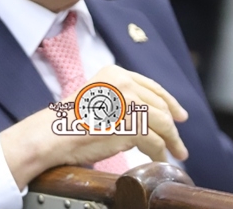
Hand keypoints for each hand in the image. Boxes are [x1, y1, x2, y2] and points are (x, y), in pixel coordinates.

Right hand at [0, 65, 188, 187]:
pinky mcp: (132, 125)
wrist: (53, 133)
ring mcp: (130, 103)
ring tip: (176, 153)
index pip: (151, 87)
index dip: (169, 102)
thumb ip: (121, 98)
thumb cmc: (70, 120)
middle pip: (159, 106)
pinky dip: (159, 154)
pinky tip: (160, 160)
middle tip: (179, 142)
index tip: (179, 115)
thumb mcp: (98, 96)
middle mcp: (125, 83)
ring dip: (171, 142)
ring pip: (162, 124)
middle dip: (172, 126)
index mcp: (115, 72)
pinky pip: (154, 143)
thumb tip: (149, 114)